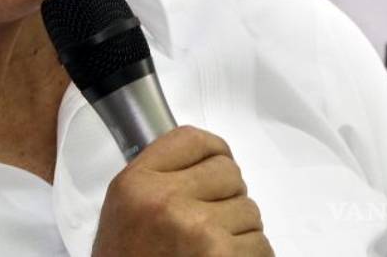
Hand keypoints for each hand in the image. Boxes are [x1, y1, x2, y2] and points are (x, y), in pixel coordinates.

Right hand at [91, 126, 273, 256]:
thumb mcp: (124, 208)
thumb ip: (157, 178)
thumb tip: (209, 158)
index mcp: (137, 183)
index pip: (193, 140)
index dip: (214, 152)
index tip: (216, 166)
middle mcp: (166, 200)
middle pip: (229, 173)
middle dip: (227, 197)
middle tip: (207, 223)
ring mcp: (198, 230)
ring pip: (250, 211)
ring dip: (240, 232)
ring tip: (211, 251)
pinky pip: (262, 245)